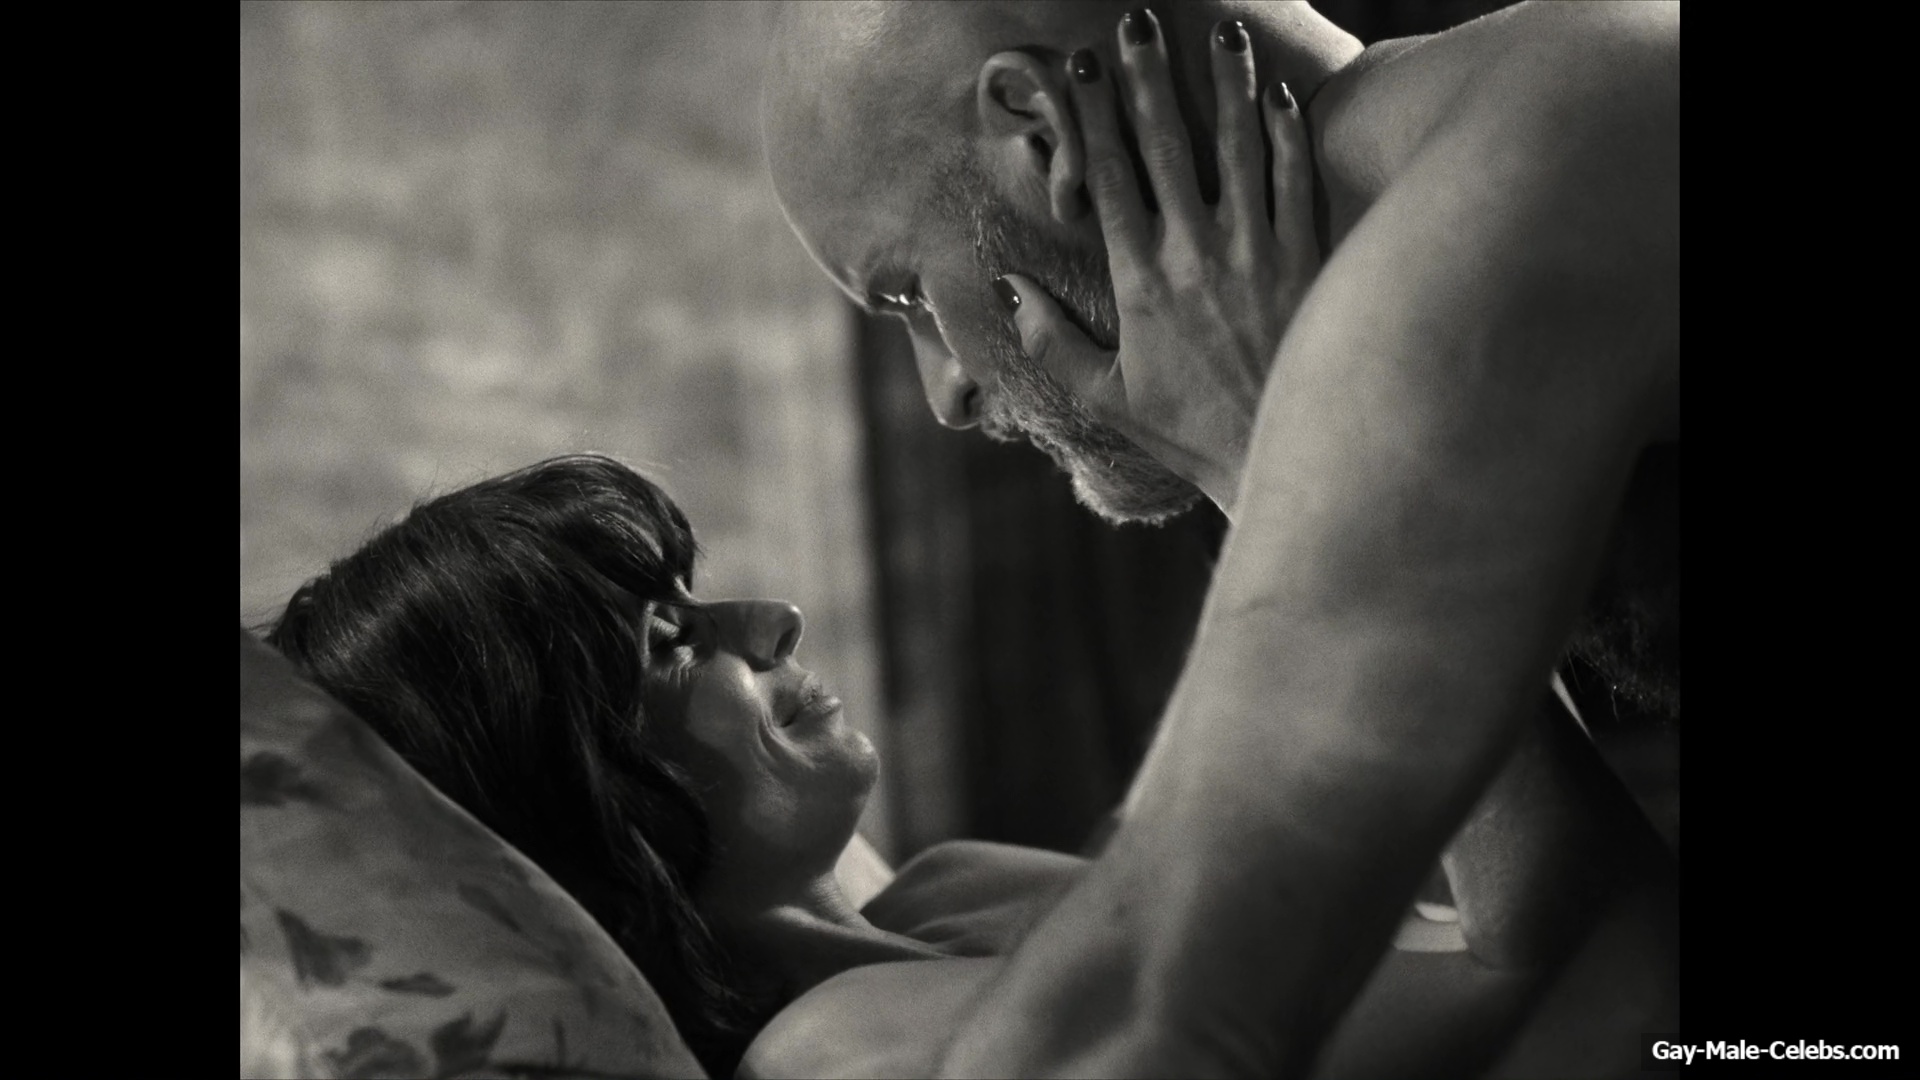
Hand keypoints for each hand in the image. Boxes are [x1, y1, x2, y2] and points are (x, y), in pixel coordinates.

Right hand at [996, 12, 1319, 517]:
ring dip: (1228, 86)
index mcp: (1141, 283)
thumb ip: (1052, 340)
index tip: (1084, 69)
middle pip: (1170, 147)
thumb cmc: (1189, 430)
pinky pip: (1296, 180)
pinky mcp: (1306, 258)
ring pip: (1240, 148)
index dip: (1096, 119)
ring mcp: (1256, 252)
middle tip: (1140, 22)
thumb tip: (1008, 287)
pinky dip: (1289, 133)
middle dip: (1151, 79)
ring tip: (1224, 35)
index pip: (1112, 180)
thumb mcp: (1106, 397)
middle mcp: (1196, 256)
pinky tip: (1280, 94)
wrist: (1277, 451)